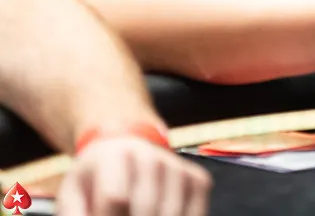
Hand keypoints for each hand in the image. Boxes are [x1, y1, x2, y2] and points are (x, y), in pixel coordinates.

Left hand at [56, 136, 211, 215]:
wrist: (128, 148)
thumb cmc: (97, 178)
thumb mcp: (74, 192)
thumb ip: (74, 214)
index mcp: (115, 155)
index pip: (116, 197)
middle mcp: (152, 156)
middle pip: (146, 209)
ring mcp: (178, 168)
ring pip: (171, 214)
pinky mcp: (198, 179)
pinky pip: (196, 213)